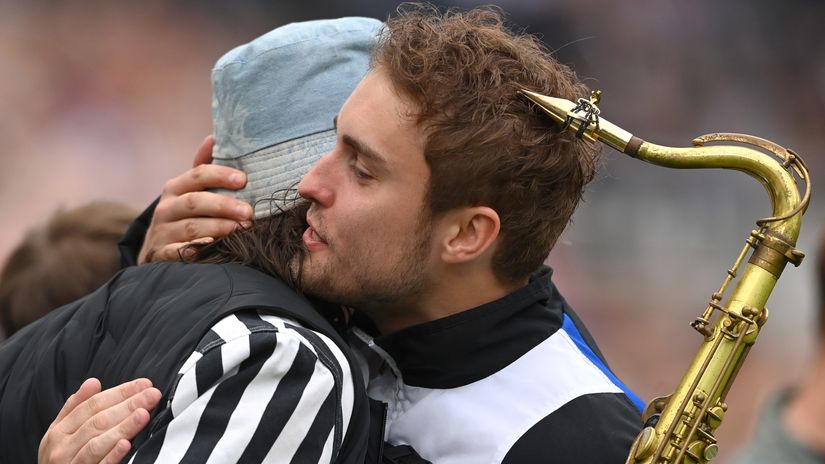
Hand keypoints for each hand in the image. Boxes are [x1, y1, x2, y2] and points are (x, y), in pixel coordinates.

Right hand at [39, 378, 161, 463]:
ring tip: (144, 414)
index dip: (120, 393)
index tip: (144, 384)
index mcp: (58, 432)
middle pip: (98, 421)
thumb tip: (93, 382)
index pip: (92, 405)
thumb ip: (75, 408)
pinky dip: (112, 455)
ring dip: (123, 427)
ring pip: (97, 443)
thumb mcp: (60, 434)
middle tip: (152, 395)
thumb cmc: (62, 459)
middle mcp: (61, 448)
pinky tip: (127, 445)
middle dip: (128, 405)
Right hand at [138, 135, 253, 263]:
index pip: (198, 175)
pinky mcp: (162, 254)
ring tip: (240, 229)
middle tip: (248, 212)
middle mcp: (166, 208)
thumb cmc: (185, 214)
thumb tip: (215, 137)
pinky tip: (211, 248)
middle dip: (223, 205)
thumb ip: (204, 167)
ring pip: (190, 228)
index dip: (220, 175)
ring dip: (217, 227)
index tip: (244, 180)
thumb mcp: (191, 190)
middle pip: (195, 202)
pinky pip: (177, 252)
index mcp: (175, 187)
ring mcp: (162, 232)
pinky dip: (193, 250)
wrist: (157, 248)